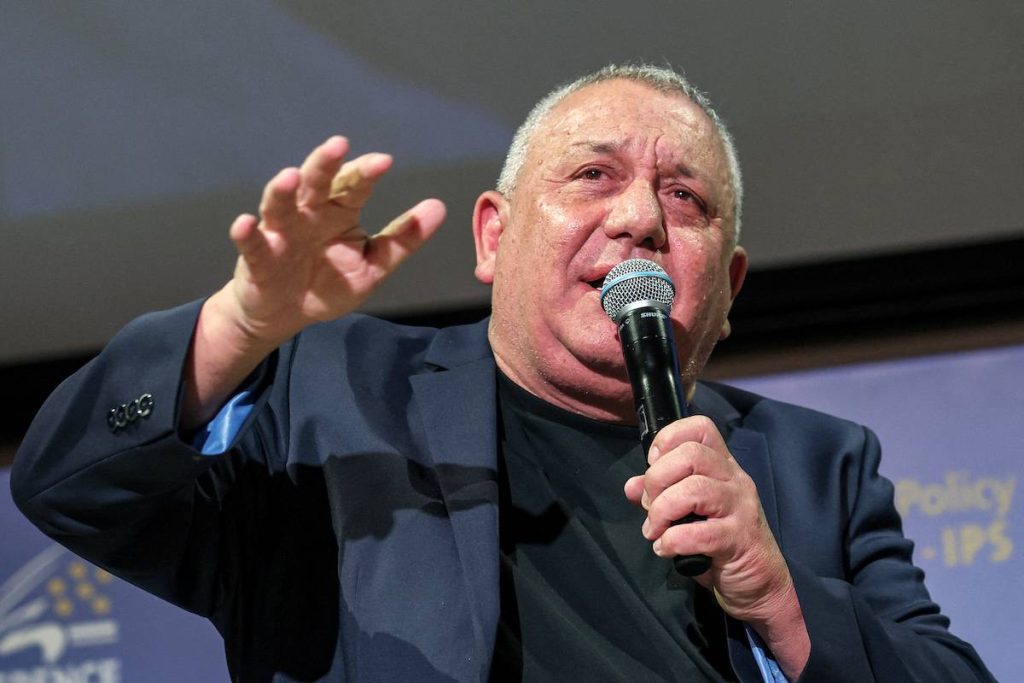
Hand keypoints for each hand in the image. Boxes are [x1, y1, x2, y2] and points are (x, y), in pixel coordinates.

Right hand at [226, 135, 445, 345]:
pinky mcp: (257, 258)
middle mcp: (308, 214)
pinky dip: (246, 234)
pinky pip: (252, 244)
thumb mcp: (373, 265)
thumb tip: (438, 208)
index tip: (384, 162)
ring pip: (280, 205)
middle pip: (315, 183)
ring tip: (291, 176)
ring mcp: (280, 233)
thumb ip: (403, 239)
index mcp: (338, 212)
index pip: (353, 186)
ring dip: (282, 190)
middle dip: (325, 164)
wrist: (287, 314)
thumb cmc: (329, 282)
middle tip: (338, 145)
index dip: (366, 173)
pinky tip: (244, 223)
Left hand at [623, 415, 793, 623]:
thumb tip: (631, 486)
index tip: (653, 464)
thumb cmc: (721, 544)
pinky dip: (673, 541)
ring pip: (694, 489)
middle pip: (691, 455)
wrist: (760, 585)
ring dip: (662, 510)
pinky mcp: (739, 539)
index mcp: (722, 466)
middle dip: (657, 479)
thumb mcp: (688, 515)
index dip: (669, 438)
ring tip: (655, 530)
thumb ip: (661, 496)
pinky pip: (700, 532)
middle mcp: (734, 480)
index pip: (700, 428)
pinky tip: (666, 549)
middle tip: (651, 506)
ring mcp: (740, 508)